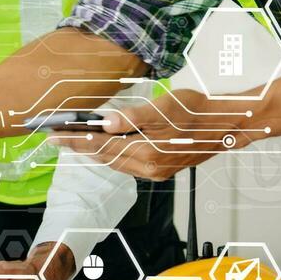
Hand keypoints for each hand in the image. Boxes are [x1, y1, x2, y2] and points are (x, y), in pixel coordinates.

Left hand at [53, 90, 261, 179]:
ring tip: (75, 143)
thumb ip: (132, 117)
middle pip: (105, 158)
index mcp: (147, 153)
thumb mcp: (164, 108)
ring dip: (95, 153)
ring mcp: (156, 171)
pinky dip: (113, 156)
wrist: (226, 125)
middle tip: (57, 139)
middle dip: (80, 148)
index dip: (75, 140)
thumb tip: (105, 123)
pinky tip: (107, 148)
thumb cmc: (198, 112)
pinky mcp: (162, 169)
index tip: (54, 136)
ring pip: (116, 163)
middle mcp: (149, 168)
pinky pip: (129, 165)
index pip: (101, 146)